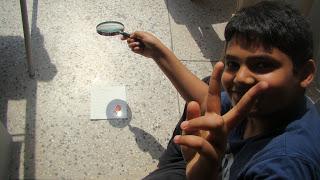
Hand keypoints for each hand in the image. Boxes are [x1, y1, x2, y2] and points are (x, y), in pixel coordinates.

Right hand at [121, 31, 167, 58]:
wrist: (155, 50)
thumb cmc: (152, 42)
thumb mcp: (144, 34)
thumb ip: (136, 33)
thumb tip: (131, 35)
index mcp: (140, 35)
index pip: (131, 35)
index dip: (126, 36)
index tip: (122, 38)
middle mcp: (139, 40)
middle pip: (129, 40)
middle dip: (130, 41)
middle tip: (134, 42)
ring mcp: (138, 45)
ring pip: (130, 45)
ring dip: (133, 45)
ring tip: (138, 45)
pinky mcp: (138, 51)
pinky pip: (133, 49)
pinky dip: (135, 49)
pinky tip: (139, 49)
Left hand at [174, 62, 268, 179]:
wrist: (199, 177)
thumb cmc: (196, 154)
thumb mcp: (191, 135)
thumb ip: (193, 120)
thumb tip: (194, 102)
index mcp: (217, 124)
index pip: (218, 99)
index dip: (218, 82)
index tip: (220, 63)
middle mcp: (222, 132)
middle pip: (238, 112)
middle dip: (250, 98)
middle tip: (259, 84)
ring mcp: (220, 144)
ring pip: (216, 125)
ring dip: (198, 123)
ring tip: (182, 127)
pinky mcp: (213, 157)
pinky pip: (203, 144)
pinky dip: (188, 140)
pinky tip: (178, 140)